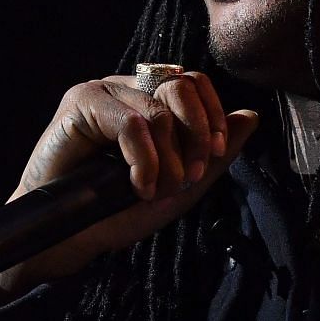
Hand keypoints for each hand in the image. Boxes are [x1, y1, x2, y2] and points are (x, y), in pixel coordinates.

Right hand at [0, 71, 260, 298]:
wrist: (69, 236)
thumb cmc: (118, 212)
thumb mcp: (181, 186)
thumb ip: (216, 153)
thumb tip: (250, 116)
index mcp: (152, 101)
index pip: (195, 84)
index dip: (212, 117)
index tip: (211, 156)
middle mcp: (129, 90)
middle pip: (182, 86)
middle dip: (196, 135)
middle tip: (188, 176)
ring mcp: (103, 92)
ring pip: (158, 108)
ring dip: (168, 159)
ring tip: (155, 190)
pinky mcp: (80, 104)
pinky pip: (132, 124)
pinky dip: (144, 161)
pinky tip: (137, 186)